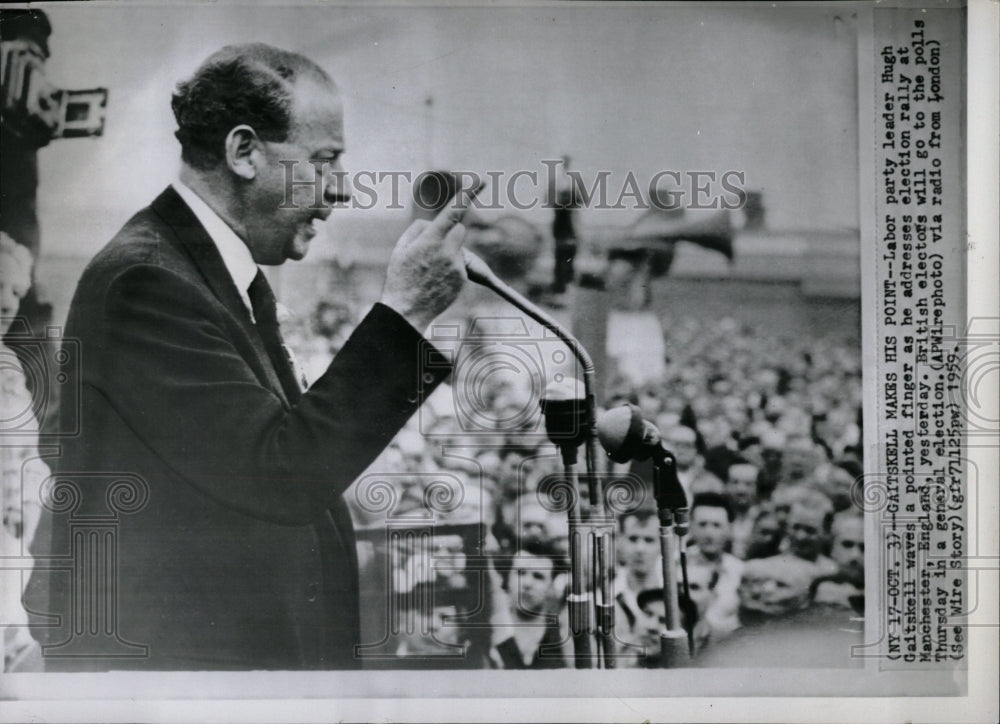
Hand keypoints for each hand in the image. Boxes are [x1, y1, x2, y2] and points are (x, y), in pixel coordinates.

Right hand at [379, 191, 474, 332]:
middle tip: (432, 248)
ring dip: (449, 251)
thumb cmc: (401, 278)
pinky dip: (451, 268)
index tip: (480, 180)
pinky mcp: (462, 279)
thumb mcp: (401, 249)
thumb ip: (419, 230)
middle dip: (450, 232)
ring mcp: (457, 266)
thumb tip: (434, 224)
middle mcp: (447, 251)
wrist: (407, 311)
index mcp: (430, 240)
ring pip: (459, 247)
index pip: (453, 212)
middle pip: (459, 229)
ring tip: (430, 270)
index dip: (468, 194)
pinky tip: (435, 280)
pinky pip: (460, 264)